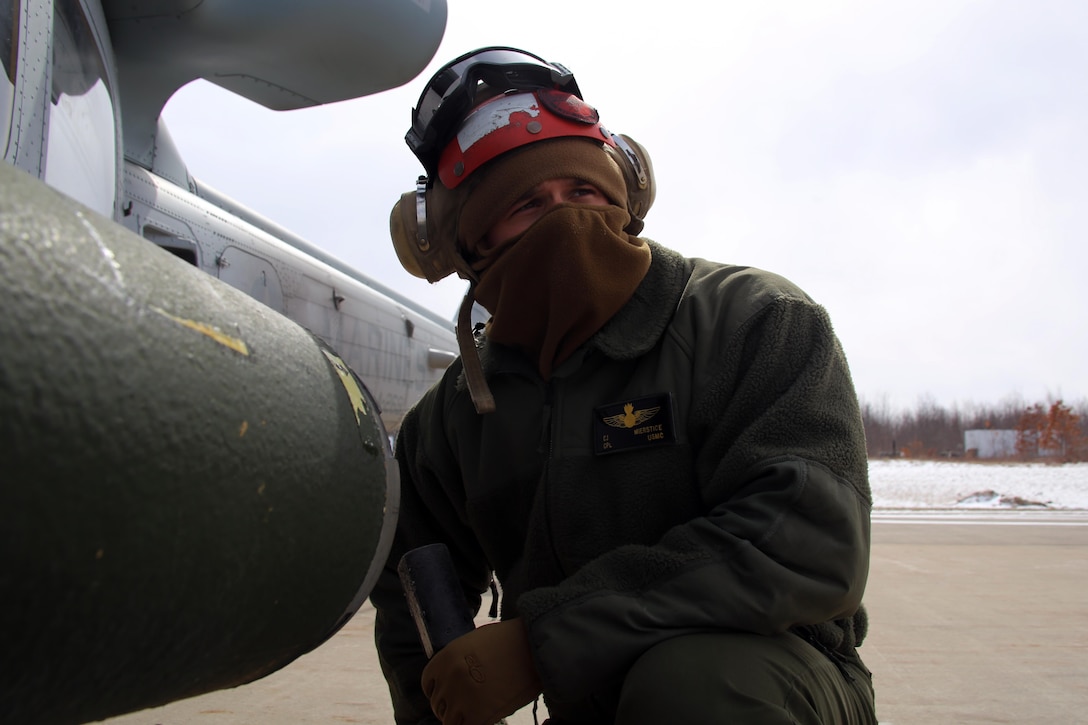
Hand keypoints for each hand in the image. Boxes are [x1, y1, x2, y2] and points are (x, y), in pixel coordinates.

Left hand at [421, 618, 541, 724]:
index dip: (438, 691)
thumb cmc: (510, 642)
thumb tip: (452, 682)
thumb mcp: (474, 643)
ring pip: (449, 721)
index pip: (428, 684)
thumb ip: (458, 662)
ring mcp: (462, 698)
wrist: (534, 647)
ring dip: (461, 719)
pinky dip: (474, 724)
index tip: (448, 696)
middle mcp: (449, 678)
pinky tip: (485, 717)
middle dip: (450, 707)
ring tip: (476, 713)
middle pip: (438, 705)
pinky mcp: (479, 715)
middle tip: (466, 706)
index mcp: (446, 658)